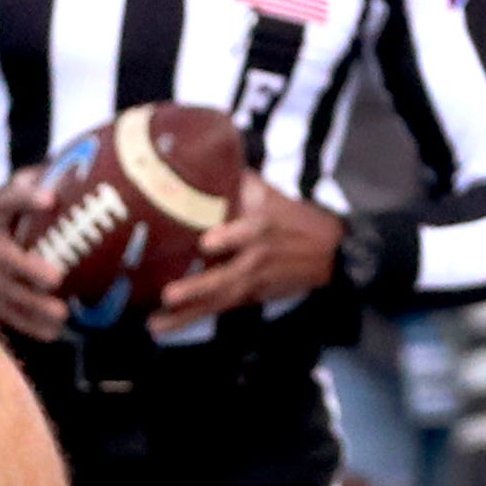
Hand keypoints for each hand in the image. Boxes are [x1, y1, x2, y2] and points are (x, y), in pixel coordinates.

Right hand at [0, 172, 67, 340]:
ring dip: (28, 305)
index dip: (23, 198)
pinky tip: (52, 333)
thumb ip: (39, 182)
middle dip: (26, 268)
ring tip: (61, 314)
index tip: (48, 198)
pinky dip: (25, 323)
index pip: (2, 198)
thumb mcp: (12, 187)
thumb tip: (84, 176)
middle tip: (57, 279)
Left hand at [154, 170, 342, 333]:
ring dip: (186, 314)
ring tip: (155, 324)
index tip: (207, 243)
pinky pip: (218, 309)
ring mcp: (253, 282)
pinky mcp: (250, 297)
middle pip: (227, 277)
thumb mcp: (269, 194)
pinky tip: (164, 326)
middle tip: (169, 295)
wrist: (329, 252)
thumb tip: (201, 159)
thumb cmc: (291, 217)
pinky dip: (192, 318)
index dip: (229, 238)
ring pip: (218, 299)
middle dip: (198, 288)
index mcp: (261, 227)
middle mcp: (256, 258)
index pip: (247, 234)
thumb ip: (236, 182)